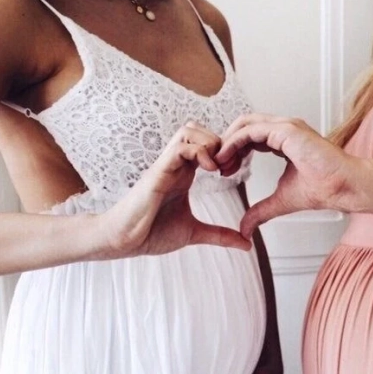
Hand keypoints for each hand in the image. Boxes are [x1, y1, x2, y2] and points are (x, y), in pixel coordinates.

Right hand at [97, 122, 251, 257]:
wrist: (125, 241)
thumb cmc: (152, 233)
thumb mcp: (195, 233)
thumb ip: (220, 235)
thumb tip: (246, 244)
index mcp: (184, 174)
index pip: (205, 144)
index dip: (225, 151)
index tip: (236, 171)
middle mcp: (176, 164)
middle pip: (198, 129)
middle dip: (220, 141)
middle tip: (230, 166)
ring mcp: (166, 165)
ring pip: (189, 131)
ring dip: (210, 143)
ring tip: (219, 168)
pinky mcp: (158, 171)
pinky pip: (180, 147)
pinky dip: (199, 152)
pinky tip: (211, 171)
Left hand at [215, 114, 360, 237]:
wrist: (343, 188)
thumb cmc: (323, 189)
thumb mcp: (280, 202)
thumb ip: (260, 212)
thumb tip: (245, 229)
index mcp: (285, 141)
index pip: (251, 137)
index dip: (235, 151)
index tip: (225, 170)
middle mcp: (285, 129)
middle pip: (244, 127)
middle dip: (227, 145)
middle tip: (217, 166)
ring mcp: (286, 127)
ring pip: (245, 124)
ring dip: (228, 142)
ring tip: (219, 162)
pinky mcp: (287, 130)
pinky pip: (252, 130)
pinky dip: (235, 141)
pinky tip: (227, 157)